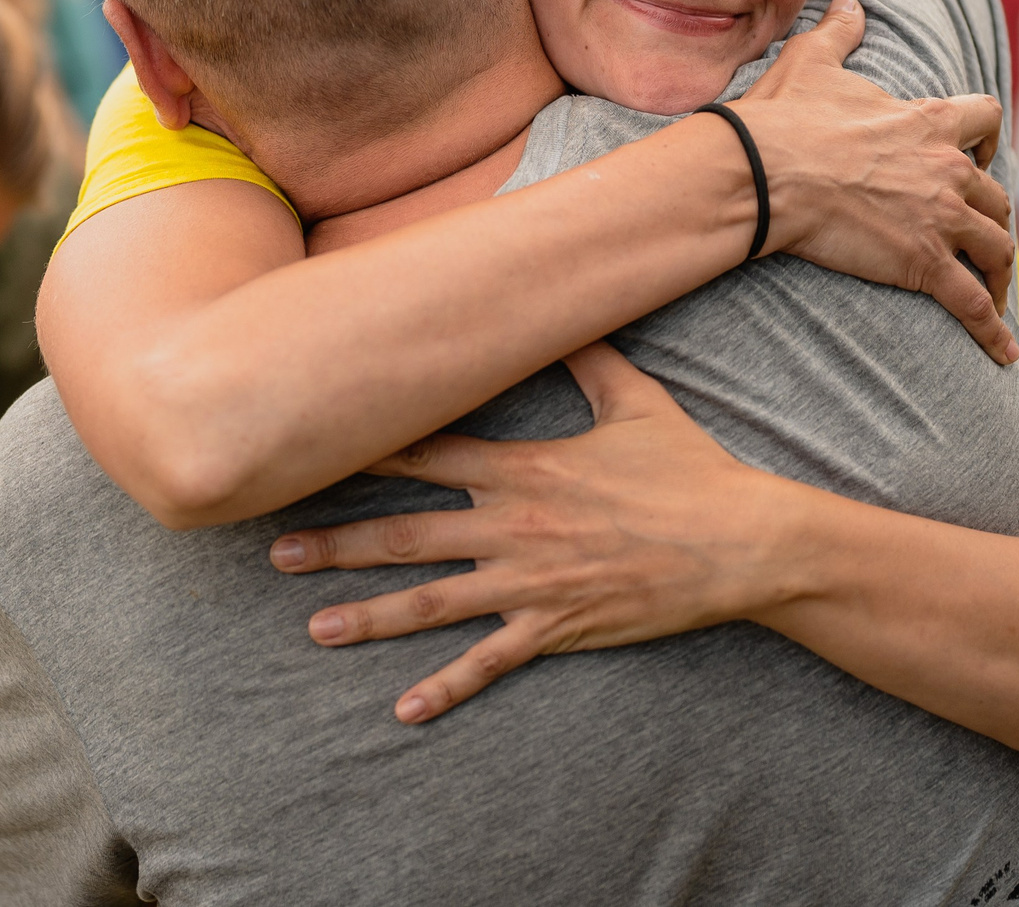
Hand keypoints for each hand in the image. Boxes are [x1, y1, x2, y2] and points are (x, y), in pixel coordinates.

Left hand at [269, 344, 791, 721]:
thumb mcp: (638, 401)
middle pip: (407, 532)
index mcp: (525, 468)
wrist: (741, 541)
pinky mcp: (558, 628)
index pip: (428, 453)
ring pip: (433, 601)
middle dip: (338, 541)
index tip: (310, 445)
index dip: (366, 450)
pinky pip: (491, 662)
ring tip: (315, 627)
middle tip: (276, 550)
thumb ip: (591, 357)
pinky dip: (448, 687)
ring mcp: (532, 582)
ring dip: (370, 615)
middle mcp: (514, 525)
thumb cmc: (691, 470)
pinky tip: (405, 709)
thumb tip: (571, 308)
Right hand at [729, 0, 1018, 360]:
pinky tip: (999, 353)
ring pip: (997, 248)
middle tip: (981, 235)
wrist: (766, 174)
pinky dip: (991, 330)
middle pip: (997, 194)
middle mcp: (947, 168)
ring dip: (1001, 274)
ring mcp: (941, 218)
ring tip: (995, 298)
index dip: (987, 138)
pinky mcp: (925, 263)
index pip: (986, 118)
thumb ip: (841, 32)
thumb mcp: (815, 62)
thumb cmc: (785, 120)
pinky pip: (971, 303)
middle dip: (994, 216)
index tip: (978, 155)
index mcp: (928, 120)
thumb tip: (849, 1)